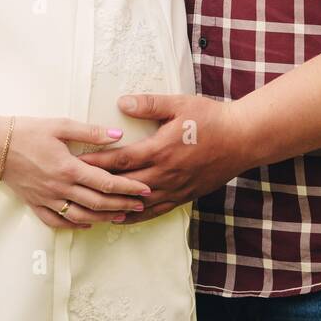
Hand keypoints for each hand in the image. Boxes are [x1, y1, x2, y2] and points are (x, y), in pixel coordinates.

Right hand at [0, 114, 153, 229]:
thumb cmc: (27, 130)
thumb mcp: (60, 125)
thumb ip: (90, 132)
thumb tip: (118, 136)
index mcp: (68, 168)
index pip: (105, 182)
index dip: (127, 187)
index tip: (145, 190)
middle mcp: (59, 187)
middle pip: (97, 203)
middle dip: (122, 205)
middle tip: (140, 205)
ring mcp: (46, 198)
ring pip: (79, 216)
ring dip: (102, 218)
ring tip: (119, 216)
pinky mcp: (34, 203)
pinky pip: (56, 222)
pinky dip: (74, 225)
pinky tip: (86, 223)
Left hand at [76, 93, 249, 222]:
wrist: (243, 139)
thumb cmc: (211, 119)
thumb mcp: (179, 104)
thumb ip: (149, 104)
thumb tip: (122, 102)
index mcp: (160, 150)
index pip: (121, 160)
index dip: (97, 163)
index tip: (77, 164)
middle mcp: (165, 173)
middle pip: (124, 184)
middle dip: (99, 186)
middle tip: (77, 188)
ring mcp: (176, 188)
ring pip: (139, 203)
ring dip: (115, 207)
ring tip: (93, 210)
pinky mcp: (185, 196)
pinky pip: (157, 210)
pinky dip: (138, 216)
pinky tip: (124, 218)